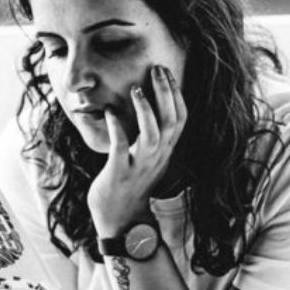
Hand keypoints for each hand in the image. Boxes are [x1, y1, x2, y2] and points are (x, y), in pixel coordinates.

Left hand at [88, 64, 186, 236]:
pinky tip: (110, 112)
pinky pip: (121, 147)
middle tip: (157, 69)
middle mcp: (157, 157)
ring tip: (136, 89)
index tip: (167, 72)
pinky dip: (117, 128)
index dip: (176, 94)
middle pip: (170, 122)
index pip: (180, 119)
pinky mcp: (119, 173)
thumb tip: (150, 111)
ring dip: (145, 110)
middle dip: (165, 93)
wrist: (121, 221)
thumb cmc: (131, 186)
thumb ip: (152, 138)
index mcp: (165, 152)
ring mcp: (139, 166)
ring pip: (151, 134)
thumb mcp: (149, 160)